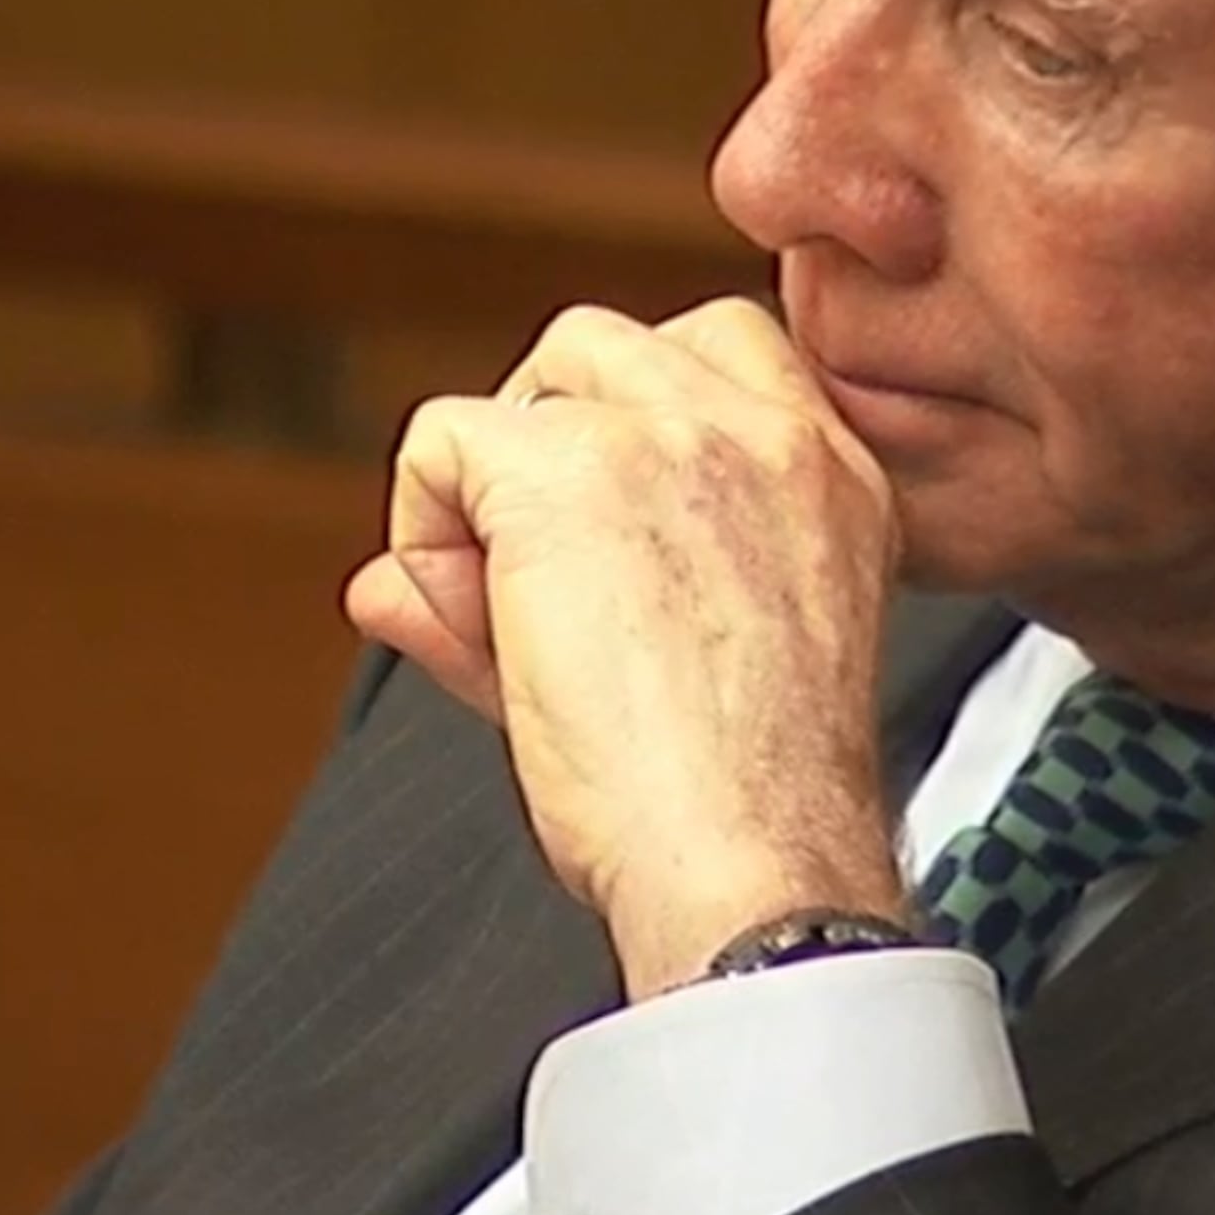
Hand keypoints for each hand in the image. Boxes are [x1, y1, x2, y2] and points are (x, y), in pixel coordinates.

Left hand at [342, 298, 908, 994]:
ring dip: (489, 489)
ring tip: (508, 616)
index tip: (607, 541)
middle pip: (600, 349)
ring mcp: (664, 438)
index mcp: (827, 472)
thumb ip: (552, 594)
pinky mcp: (561, 476)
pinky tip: (472, 630)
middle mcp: (763, 433)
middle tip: (539, 582)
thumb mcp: (693, 671)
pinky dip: (424, 529)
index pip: (719, 351)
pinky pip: (438, 444)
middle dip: (545, 445)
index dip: (628, 430)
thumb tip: (387, 581)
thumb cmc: (746, 813)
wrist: (754, 864)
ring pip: (521, 392)